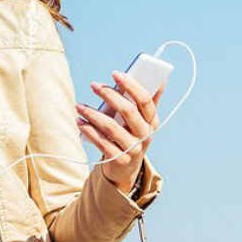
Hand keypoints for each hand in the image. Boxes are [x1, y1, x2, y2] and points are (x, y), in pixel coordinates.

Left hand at [75, 71, 166, 192]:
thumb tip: (161, 78)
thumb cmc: (131, 135)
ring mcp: (133, 149)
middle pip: (128, 111)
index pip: (145, 100)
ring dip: (92, 113)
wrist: (126, 168)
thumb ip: (148, 100)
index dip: (131, 85)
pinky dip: (88, 130)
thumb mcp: (142, 120)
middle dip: (109, 95)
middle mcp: (145, 135)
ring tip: (79, 105)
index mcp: (152, 121)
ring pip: (111, 127)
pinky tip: (80, 121)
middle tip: (94, 85)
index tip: (115, 73)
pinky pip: (102, 142)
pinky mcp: (119, 160)